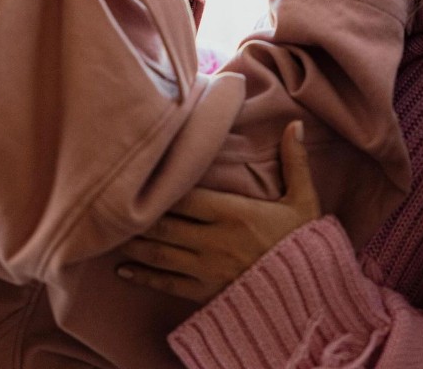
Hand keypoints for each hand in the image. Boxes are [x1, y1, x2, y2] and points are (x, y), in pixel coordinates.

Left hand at [116, 121, 319, 303]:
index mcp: (234, 211)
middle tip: (111, 203)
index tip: (138, 175)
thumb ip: (295, 161)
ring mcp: (207, 268)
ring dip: (134, 242)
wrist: (312, 298)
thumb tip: (297, 123)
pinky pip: (167, 283)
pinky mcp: (205, 292)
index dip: (160, 186)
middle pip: (165, 222)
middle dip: (138, 214)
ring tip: (109, 232)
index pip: (185, 195)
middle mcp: (214, 239)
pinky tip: (122, 270)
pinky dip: (143, 277)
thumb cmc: (304, 245)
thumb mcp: (304, 200)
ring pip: (160, 252)